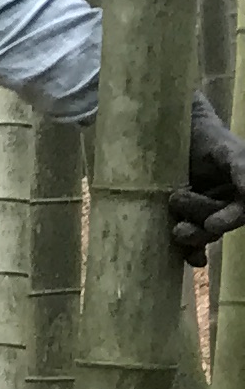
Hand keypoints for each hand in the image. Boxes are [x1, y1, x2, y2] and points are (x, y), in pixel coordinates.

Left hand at [176, 93, 244, 257]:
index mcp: (239, 175)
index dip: (233, 216)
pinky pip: (193, 239)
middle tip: (177, 214)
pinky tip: (194, 261)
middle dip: (203, 221)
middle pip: (224, 219)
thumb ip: (239, 160)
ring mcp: (205, 205)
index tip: (216, 222)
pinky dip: (193, 252)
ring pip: (207, 230)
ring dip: (194, 236)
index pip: (243, 204)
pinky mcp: (183, 215)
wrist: (152, 127)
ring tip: (174, 229)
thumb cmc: (187, 127)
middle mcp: (226, 192)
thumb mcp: (214, 138)